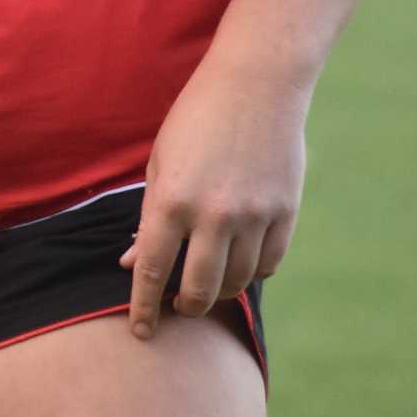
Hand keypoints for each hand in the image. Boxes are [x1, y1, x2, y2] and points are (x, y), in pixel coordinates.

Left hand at [121, 53, 309, 338]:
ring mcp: (254, 215)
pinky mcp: (285, 212)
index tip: (140, 331)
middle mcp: (213, 214)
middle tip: (179, 308)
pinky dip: (253, 273)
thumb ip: (149, 218)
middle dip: (184, 307)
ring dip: (219, 291)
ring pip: (236, 281)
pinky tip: (240, 266)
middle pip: (198, 288)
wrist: (256, 84)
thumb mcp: (160, 163)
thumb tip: (131, 264)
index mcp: (171, 199)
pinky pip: (269, 263)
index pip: (151, 269)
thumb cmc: (196, 119)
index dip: (143, 306)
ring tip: (207, 286)